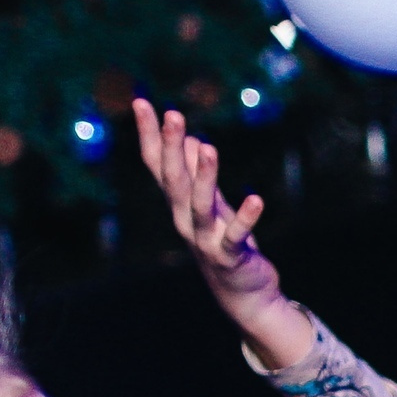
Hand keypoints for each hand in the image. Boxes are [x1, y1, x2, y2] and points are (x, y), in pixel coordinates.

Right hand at [133, 100, 314, 366]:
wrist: (240, 293)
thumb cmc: (224, 241)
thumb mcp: (211, 204)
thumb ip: (198, 174)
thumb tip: (191, 139)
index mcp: (178, 204)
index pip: (157, 165)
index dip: (149, 135)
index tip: (140, 102)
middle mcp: (184, 220)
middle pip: (174, 181)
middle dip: (172, 148)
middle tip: (173, 115)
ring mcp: (206, 240)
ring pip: (199, 206)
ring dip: (204, 177)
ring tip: (208, 147)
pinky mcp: (230, 256)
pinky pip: (236, 236)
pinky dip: (245, 218)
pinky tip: (256, 200)